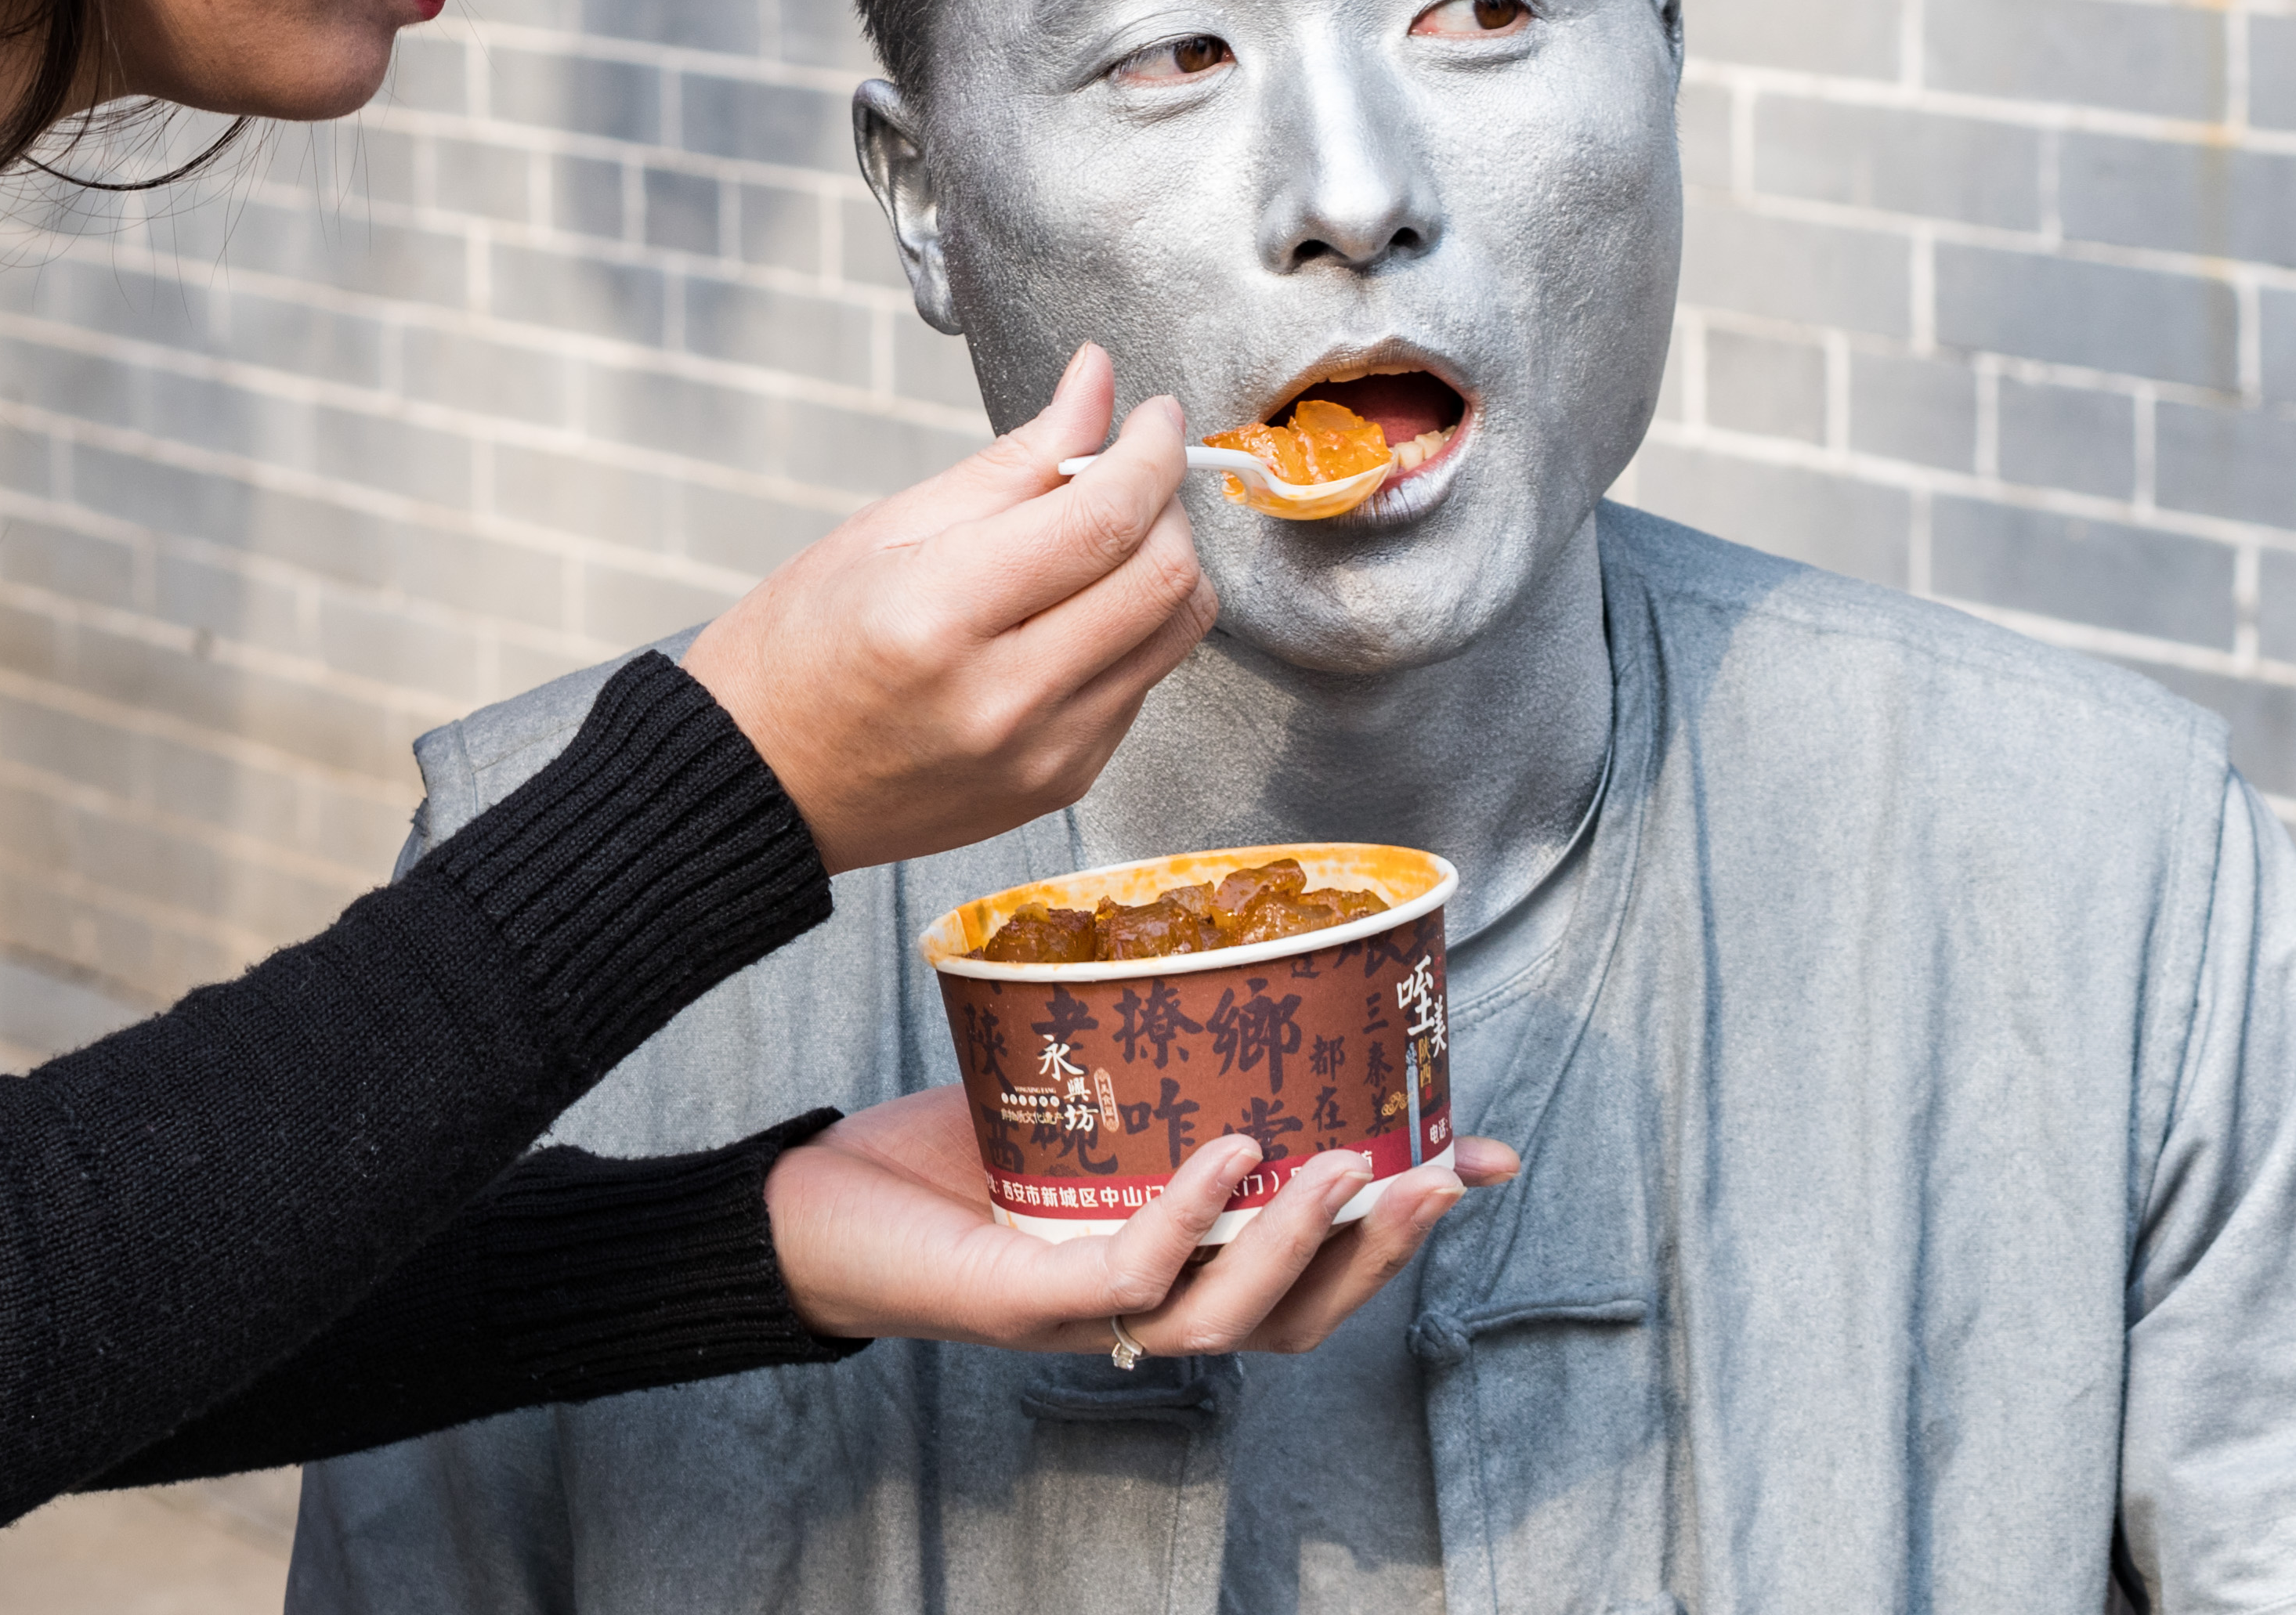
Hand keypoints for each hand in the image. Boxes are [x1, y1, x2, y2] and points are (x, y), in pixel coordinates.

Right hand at [681, 343, 1213, 869]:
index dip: (1150, 453)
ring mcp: (1043, 753)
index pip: (1102, 520)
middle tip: (1132, 468)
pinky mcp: (1064, 785)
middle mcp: (1004, 697)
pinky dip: (1131, 629)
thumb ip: (1013, 461)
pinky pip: (1144, 684)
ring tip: (1106, 536)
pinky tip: (1071, 610)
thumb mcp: (885, 527)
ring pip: (1175, 634)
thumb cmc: (799, 647)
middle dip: (1169, 503)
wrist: (763, 784)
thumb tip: (1096, 384)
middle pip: (1163, 579)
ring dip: (1164, 565)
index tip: (1154, 415)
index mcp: (939, 616)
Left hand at [764, 1089, 1520, 1354]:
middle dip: (1384, 1250)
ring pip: (1232, 1312)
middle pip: (1300, 1313)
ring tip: (1353, 1166)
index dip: (1403, 1230)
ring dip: (1305, 1244)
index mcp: (1173, 1269)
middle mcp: (1145, 1308)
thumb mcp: (1067, 1103)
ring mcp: (1088, 1317)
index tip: (1486, 1156)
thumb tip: (1226, 978)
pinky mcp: (1024, 1301)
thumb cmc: (940, 1156)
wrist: (810, 1205)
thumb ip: (1147, 1067)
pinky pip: (1130, 1275)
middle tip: (1447, 1172)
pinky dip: (1188, 1216)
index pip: (1314, 1276)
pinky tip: (1229, 1154)